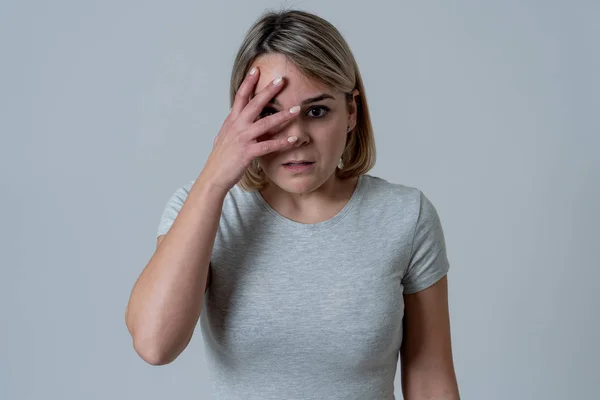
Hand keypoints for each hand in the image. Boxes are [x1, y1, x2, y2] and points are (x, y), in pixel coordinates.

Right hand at [200, 67, 300, 191]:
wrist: (214, 176)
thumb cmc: (221, 157)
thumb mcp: (225, 136)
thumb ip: (234, 125)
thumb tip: (238, 116)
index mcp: (232, 121)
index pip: (240, 97)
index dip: (248, 83)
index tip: (256, 69)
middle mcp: (237, 126)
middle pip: (254, 104)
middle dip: (269, 91)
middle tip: (281, 80)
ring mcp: (242, 138)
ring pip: (265, 123)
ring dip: (282, 116)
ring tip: (296, 110)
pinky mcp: (248, 152)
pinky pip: (268, 145)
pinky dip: (282, 142)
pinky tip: (293, 139)